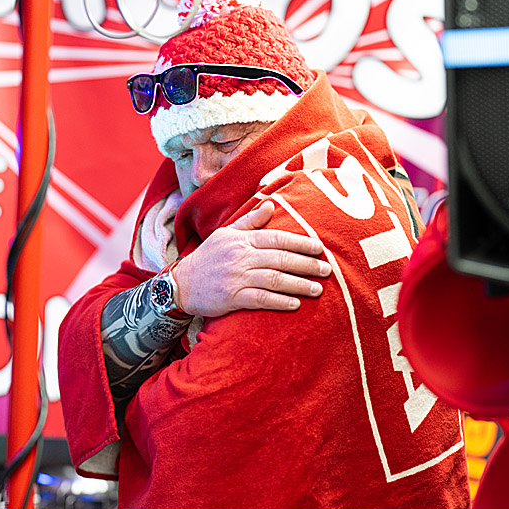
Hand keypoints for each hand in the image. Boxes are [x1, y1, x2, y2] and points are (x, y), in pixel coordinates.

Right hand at [171, 201, 331, 316]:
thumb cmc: (209, 257)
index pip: (277, 238)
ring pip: (274, 279)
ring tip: (317, 288)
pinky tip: (295, 304)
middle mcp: (241, 257)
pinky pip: (260, 299)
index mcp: (242, 240)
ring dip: (298, 284)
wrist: (182, 284)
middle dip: (306, 264)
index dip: (300, 243)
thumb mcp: (226, 234)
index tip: (319, 248)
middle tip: (326, 270)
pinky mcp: (232, 298)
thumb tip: (271, 204)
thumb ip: (250, 221)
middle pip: (280, 259)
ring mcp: (236, 278)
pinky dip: (279, 301)